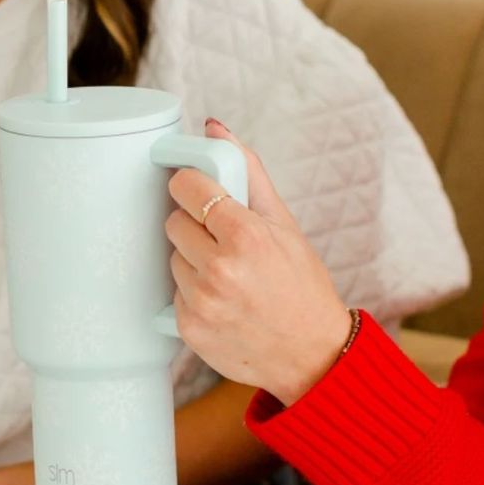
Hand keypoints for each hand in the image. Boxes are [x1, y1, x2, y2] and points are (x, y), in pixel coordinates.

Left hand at [165, 119, 352, 405]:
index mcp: (246, 235)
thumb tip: (214, 128)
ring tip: (227, 276)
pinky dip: (191, 294)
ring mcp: (201, 302)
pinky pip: (173, 294)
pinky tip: (221, 301)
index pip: (186, 187)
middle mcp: (220, 269)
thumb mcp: (285, 224)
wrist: (312, 355)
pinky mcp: (188, 328)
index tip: (196, 190)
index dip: (189, 186)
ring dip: (192, 261)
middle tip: (221, 240)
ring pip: (171, 259)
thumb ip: (248, 172)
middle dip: (194, 226)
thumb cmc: (302, 286)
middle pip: (173, 223)